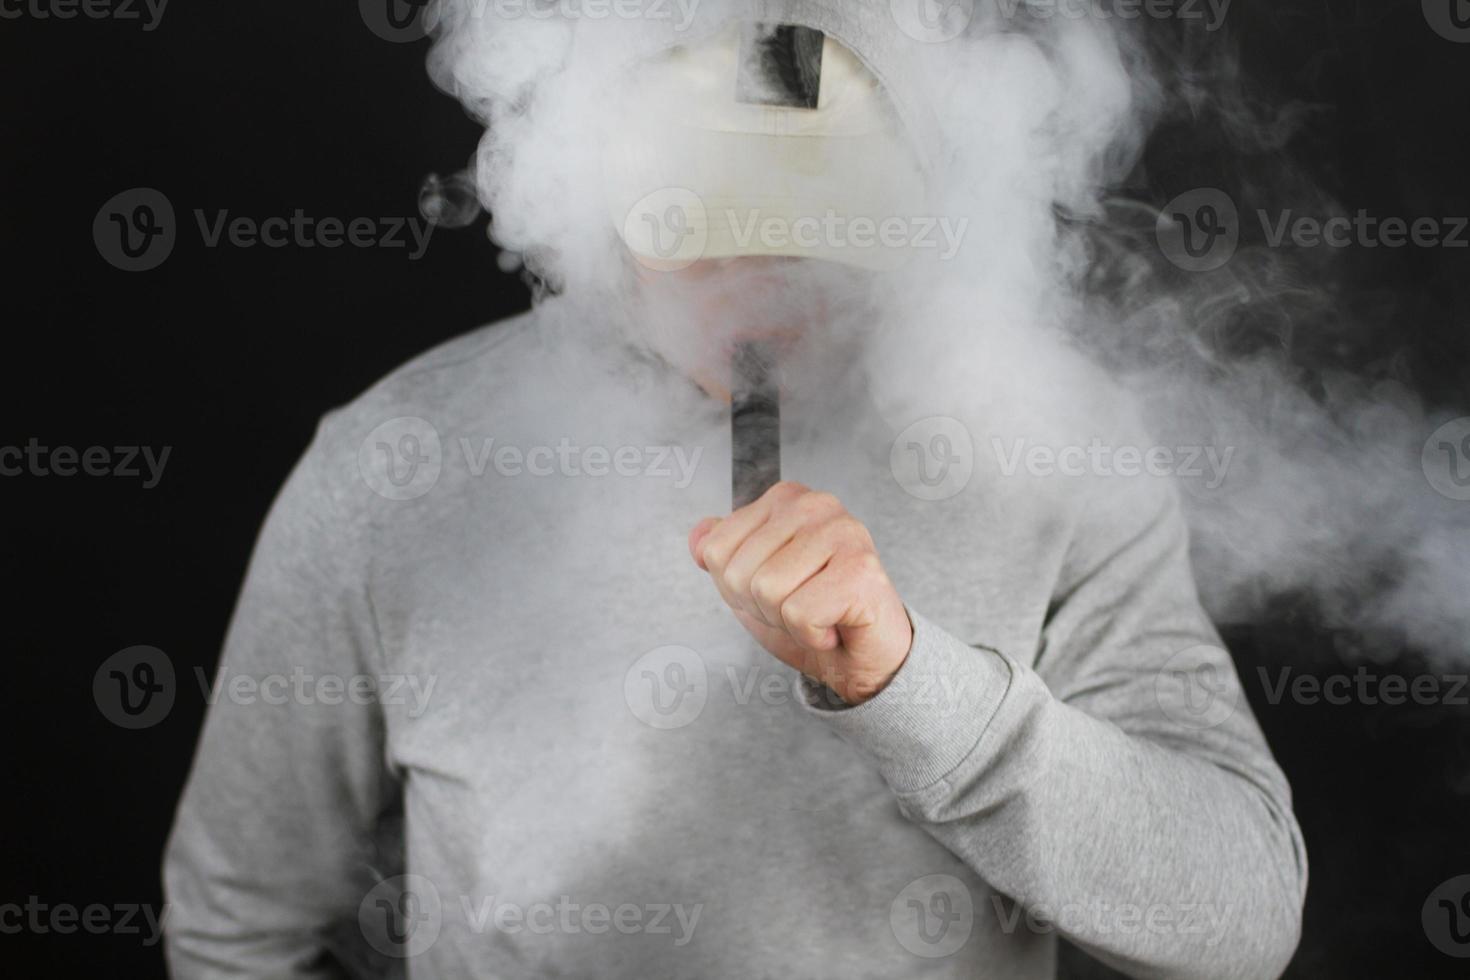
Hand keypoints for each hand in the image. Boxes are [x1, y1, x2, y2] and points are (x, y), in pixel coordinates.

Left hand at [688, 482, 912, 704]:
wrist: (864, 658)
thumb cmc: (815, 615)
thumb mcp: (751, 583)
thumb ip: (721, 554)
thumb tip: (698, 538)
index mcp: (786, 499)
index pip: (715, 550)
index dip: (736, 588)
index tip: (777, 592)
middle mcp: (816, 504)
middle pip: (739, 572)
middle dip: (762, 608)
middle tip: (801, 607)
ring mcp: (843, 532)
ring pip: (767, 590)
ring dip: (788, 622)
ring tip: (819, 614)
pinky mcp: (861, 569)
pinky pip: (800, 614)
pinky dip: (812, 635)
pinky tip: (836, 625)